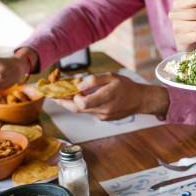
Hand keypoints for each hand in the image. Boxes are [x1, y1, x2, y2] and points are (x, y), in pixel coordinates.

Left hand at [54, 73, 169, 119]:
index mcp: (106, 97)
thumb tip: (79, 85)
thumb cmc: (127, 86)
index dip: (71, 97)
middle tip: (55, 96)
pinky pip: (90, 112)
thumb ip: (94, 80)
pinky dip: (85, 105)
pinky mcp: (104, 118)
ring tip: (67, 94)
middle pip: (78, 109)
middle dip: (65, 102)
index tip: (68, 89)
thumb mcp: (112, 77)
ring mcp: (103, 116)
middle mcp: (103, 110)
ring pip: (83, 111)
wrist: (140, 100)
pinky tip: (84, 98)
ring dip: (74, 103)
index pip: (81, 103)